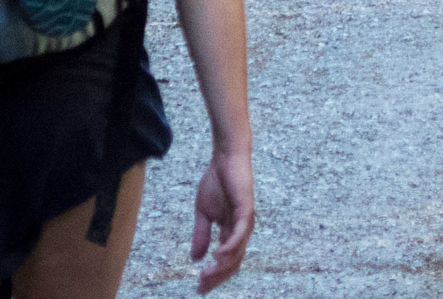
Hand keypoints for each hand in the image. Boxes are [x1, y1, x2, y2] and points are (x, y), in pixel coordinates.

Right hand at [193, 148, 254, 293]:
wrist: (225, 158)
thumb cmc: (216, 182)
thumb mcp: (203, 213)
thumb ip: (201, 234)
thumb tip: (196, 258)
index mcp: (231, 231)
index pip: (225, 260)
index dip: (214, 276)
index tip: (199, 289)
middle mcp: (241, 230)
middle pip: (233, 262)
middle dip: (217, 277)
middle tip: (201, 288)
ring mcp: (245, 221)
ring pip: (237, 252)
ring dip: (222, 266)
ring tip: (206, 275)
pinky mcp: (246, 210)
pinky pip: (239, 234)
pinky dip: (229, 247)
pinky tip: (217, 256)